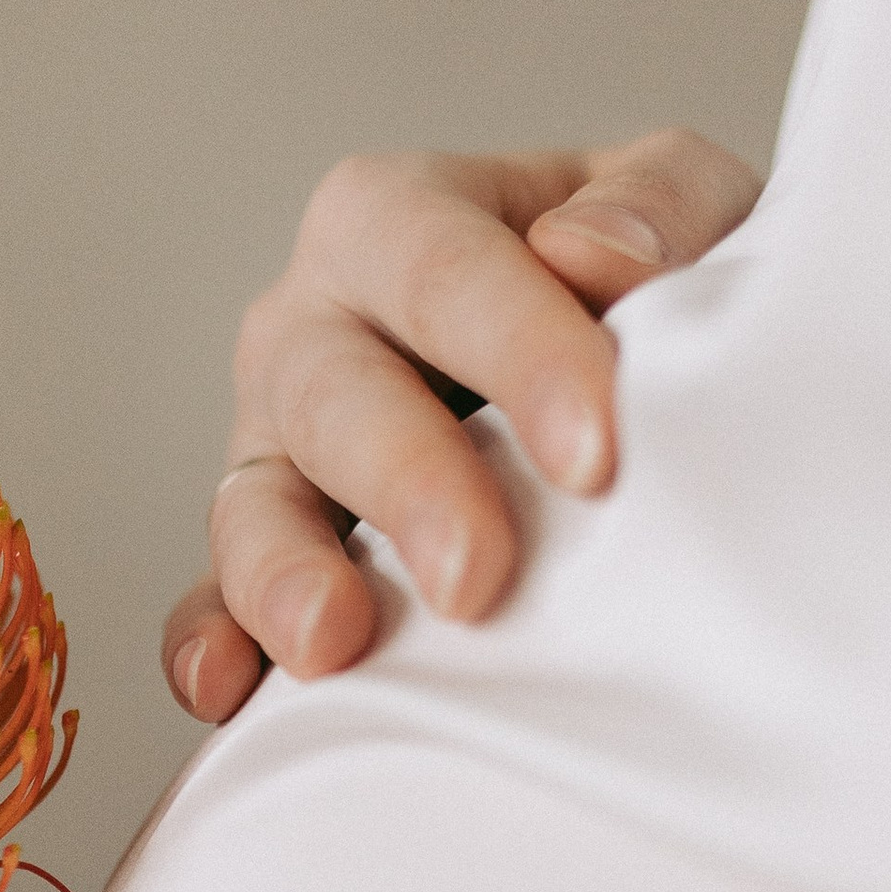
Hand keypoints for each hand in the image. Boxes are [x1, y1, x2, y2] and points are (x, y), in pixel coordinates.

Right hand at [164, 133, 763, 721]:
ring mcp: (275, 446)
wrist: (602, 371)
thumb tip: (594, 255)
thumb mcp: (679, 202)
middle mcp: (312, 324)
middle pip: (334, 393)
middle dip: (405, 485)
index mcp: (397, 218)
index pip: (443, 269)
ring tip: (332, 643)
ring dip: (284, 573)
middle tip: (476, 577)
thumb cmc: (636, 281)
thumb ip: (658, 200)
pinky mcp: (267, 553)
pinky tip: (229, 691)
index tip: (593, 455)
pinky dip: (212, 643)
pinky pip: (211, 601)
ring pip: (252, 501)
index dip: (516, 354)